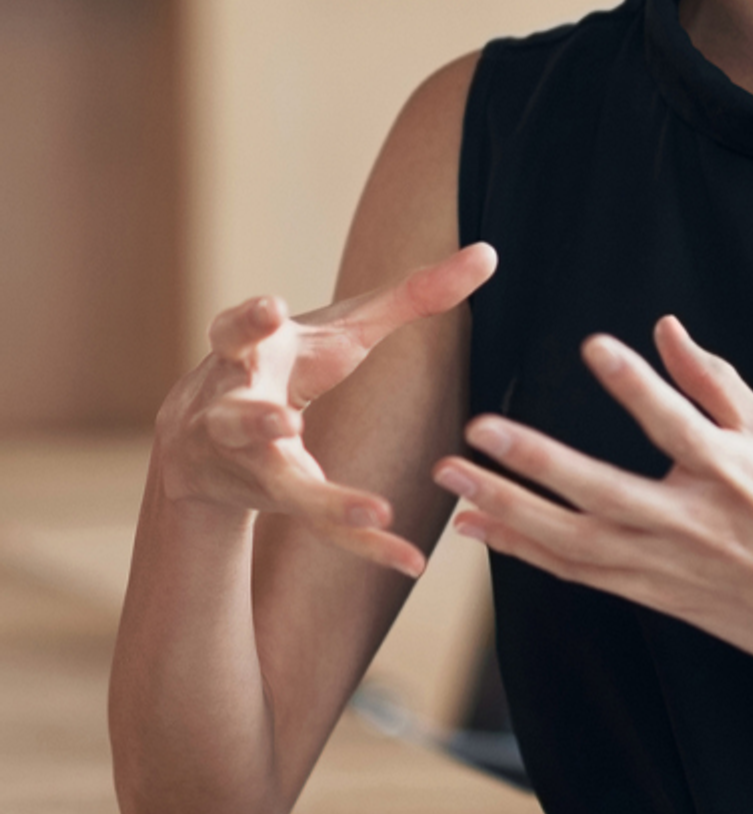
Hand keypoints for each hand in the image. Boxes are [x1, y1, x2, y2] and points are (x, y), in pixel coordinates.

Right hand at [154, 242, 496, 574]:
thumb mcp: (344, 328)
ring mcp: (251, 464)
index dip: (251, 321)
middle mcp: (235, 410)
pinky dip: (367, 545)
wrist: (202, 442)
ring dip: (318, 499)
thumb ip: (414, 295)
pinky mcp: (277, 500)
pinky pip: (322, 527)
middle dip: (258, 422)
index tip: (271, 311)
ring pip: (278, 483)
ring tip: (373, 509)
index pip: (237, 332)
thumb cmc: (287, 366)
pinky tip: (412, 560)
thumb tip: (489, 253)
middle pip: (241, 419)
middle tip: (285, 422)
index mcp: (247, 355)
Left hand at [434, 315, 752, 700]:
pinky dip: (531, 552)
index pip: (675, 420)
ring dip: (509, 512)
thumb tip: (667, 328)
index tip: (594, 345)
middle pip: (597, 493)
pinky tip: (489, 530)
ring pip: (574, 543)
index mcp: (735, 473)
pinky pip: (582, 575)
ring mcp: (671, 568)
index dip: (635, 382)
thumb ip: (718, 383)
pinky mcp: (659, 599)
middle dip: (530, 464)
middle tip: (475, 432)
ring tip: (455, 485)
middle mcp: (695, 523)